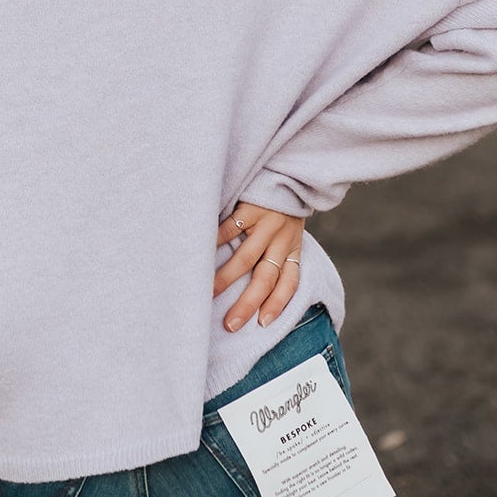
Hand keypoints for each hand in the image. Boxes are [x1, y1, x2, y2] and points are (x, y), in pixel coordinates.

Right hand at [213, 202, 306, 331]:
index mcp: (293, 249)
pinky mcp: (253, 208)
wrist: (287, 173)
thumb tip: (251, 286)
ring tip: (209, 293)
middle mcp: (282, 240)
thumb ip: (276, 254)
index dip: (277, 304)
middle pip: (266, 278)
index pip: (289, 283)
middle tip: (230, 323)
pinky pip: (233, 227)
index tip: (262, 324)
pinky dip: (219, 240)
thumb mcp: (289, 234)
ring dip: (227, 277)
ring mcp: (267, 224)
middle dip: (248, 303)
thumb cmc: (282, 210)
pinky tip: (203, 253)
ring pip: (247, 258)